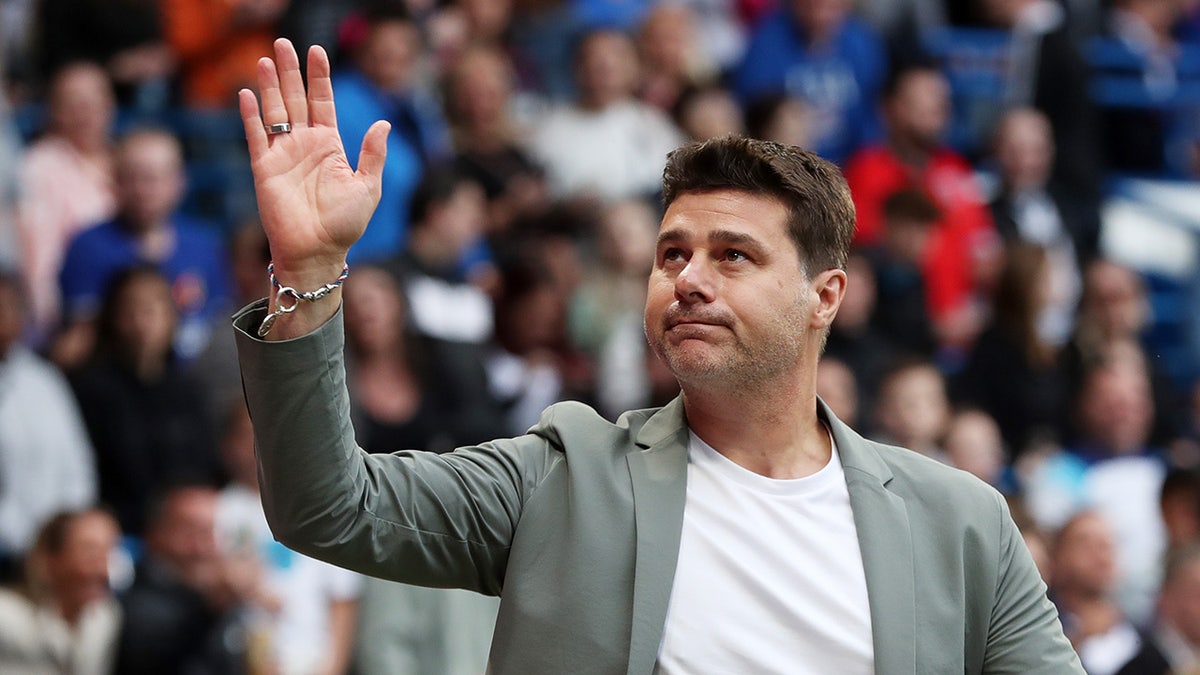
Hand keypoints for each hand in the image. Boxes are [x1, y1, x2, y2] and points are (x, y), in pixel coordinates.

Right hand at [238, 38, 388, 283]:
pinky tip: (247, 93)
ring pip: (274, 111)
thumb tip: (383, 124)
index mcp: (329, 145)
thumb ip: (373, 154)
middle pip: (295, 98)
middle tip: (284, 44)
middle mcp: (303, 144)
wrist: (317, 252)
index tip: (318, 51)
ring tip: (267, 59)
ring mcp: (282, 155)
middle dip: (290, 71)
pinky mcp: (264, 168)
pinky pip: (256, 136)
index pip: (322, 102)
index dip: (320, 77)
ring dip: (269, 86)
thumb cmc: (345, 224)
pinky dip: (251, 116)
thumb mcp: (368, 186)